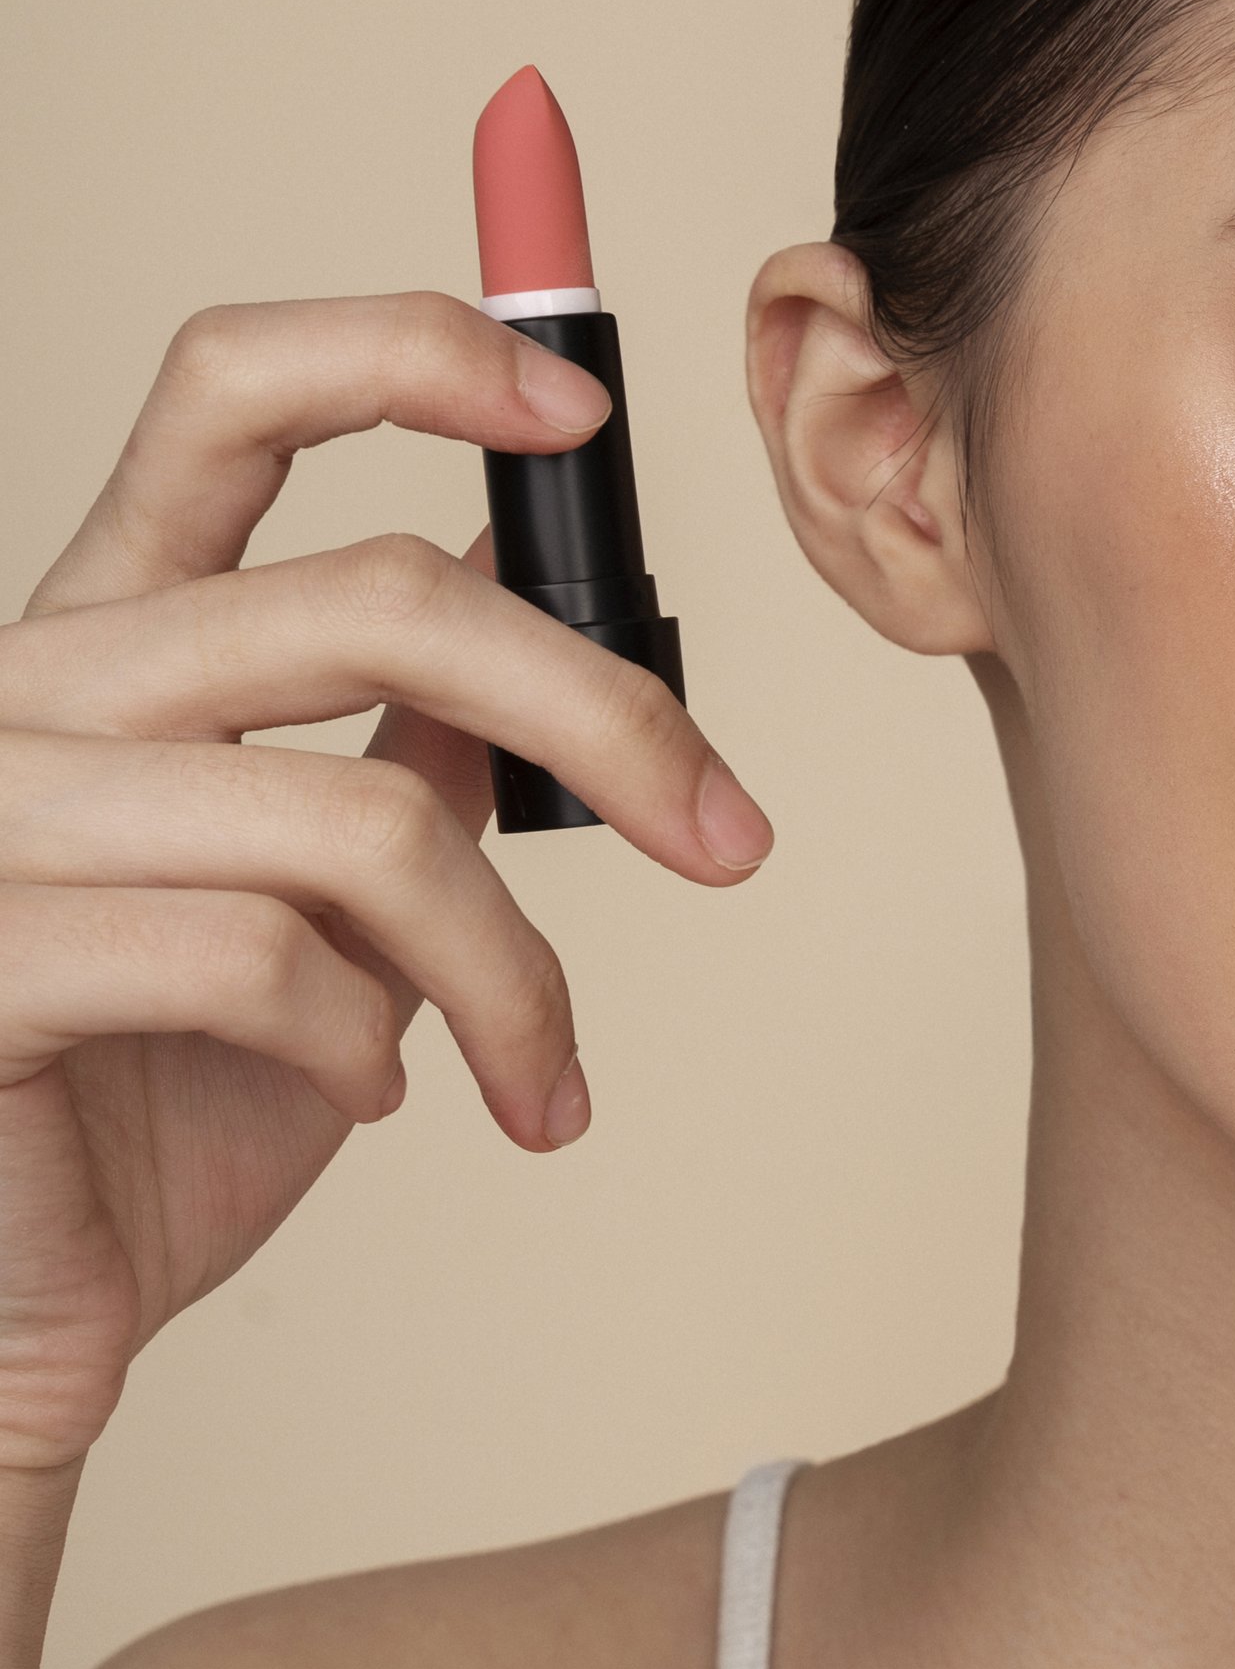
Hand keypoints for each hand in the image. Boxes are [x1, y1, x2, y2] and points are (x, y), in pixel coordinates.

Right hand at [0, 292, 772, 1477]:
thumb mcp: (313, 899)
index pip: (232, 388)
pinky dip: (373, 1049)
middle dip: (611, 719)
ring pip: (361, 819)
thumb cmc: (152, 1108)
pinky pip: (261, 960)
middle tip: (730, 840)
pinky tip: (377, 1106)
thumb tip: (515, 606)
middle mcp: (30, 685)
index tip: (583, 417)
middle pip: (378, 596)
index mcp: (106, 631)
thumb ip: (388, 744)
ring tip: (538, 1078)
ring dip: (512, 975)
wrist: (15, 1315)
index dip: (415, 353)